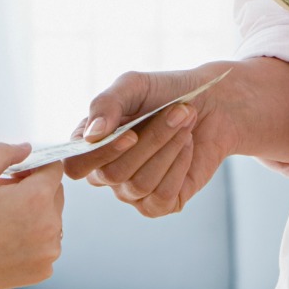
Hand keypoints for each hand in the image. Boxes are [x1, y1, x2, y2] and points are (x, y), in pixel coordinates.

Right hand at [0, 144, 63, 288]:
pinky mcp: (46, 267)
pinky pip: (47, 243)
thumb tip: (27, 147)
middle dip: (36, 190)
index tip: (14, 176)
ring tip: (4, 222)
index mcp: (37, 197)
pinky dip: (33, 239)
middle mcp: (51, 224)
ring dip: (36, 215)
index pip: (54, 168)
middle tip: (5, 199)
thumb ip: (4, 153)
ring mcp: (50, 249)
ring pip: (52, 218)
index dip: (35, 167)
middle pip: (56, 193)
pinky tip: (7, 243)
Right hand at [65, 58, 288, 217]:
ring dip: (169, 148)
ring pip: (140, 184)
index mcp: (90, 145)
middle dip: (151, 140)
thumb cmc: (166, 92)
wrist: (213, 104)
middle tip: (179, 111)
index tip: (131, 132)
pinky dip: (179, 166)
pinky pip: (162, 196)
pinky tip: (187, 146)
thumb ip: (106, 103)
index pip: (76, 166)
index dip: (101, 154)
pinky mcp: (160, 203)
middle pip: (114, 174)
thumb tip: (91, 136)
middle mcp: (106, 173)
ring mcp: (132, 192)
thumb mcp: (134, 85)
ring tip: (186, 121)